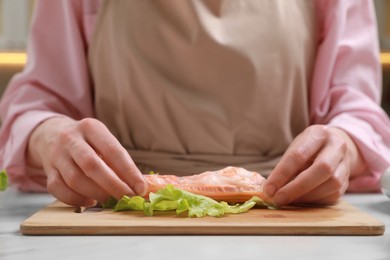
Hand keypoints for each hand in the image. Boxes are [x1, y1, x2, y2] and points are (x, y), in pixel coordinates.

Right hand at [27, 117, 146, 206]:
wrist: (51, 134)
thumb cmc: (88, 142)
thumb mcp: (103, 141)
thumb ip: (118, 160)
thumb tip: (138, 184)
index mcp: (91, 127)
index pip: (113, 150)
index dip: (129, 172)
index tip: (140, 188)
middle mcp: (71, 139)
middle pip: (92, 165)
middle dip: (113, 185)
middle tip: (127, 197)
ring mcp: (57, 155)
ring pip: (75, 180)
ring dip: (95, 194)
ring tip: (110, 200)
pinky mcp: (48, 170)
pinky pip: (59, 189)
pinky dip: (76, 199)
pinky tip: (90, 202)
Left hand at [264, 125, 365, 205]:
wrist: (332, 147)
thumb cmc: (307, 149)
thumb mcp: (295, 149)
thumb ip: (285, 167)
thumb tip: (272, 189)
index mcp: (318, 134)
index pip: (299, 154)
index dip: (282, 174)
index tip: (269, 189)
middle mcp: (337, 146)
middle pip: (323, 168)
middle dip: (298, 187)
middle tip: (279, 199)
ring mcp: (346, 164)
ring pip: (332, 183)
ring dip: (307, 196)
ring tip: (288, 201)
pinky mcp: (348, 180)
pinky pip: (334, 194)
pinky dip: (315, 200)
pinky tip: (301, 200)